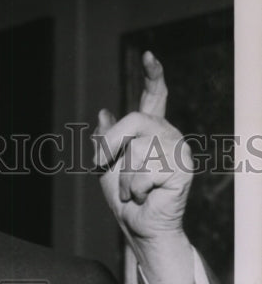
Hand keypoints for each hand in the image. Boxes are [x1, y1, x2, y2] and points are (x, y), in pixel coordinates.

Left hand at [94, 51, 195, 283]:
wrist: (139, 229)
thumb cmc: (125, 201)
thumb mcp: (107, 167)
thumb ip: (107, 141)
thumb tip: (103, 111)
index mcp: (151, 131)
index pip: (155, 96)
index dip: (153, 75)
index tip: (148, 55)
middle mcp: (167, 135)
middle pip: (135, 122)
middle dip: (111, 146)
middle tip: (102, 165)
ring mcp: (178, 150)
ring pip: (138, 152)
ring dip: (125, 179)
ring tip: (133, 192)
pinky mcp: (182, 169)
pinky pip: (146, 172)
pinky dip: (136, 190)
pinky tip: (146, 197)